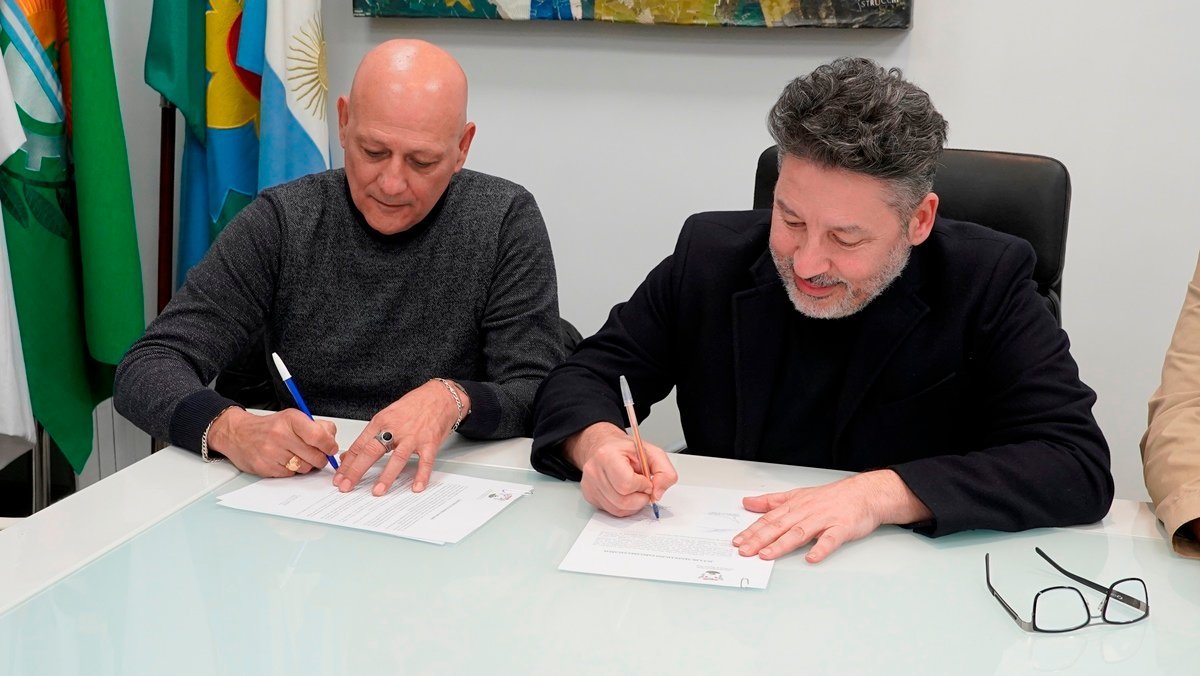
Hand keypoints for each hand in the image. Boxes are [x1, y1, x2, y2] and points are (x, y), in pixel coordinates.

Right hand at [207, 407, 337, 476]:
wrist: (239, 434)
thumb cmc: (271, 427)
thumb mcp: (294, 418)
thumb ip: (318, 427)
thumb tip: (332, 442)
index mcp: (291, 419)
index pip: (319, 436)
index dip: (329, 446)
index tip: (330, 448)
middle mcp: (280, 434)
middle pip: (315, 456)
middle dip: (319, 458)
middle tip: (314, 454)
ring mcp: (271, 452)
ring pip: (305, 468)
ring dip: (305, 465)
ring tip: (296, 455)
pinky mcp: (265, 467)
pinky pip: (290, 475)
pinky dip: (291, 470)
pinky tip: (284, 461)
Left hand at [333, 380, 469, 495]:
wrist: (440, 396)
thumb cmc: (414, 406)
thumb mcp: (387, 416)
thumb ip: (370, 436)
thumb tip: (350, 455)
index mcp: (381, 421)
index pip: (360, 445)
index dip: (347, 463)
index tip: (339, 477)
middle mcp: (395, 429)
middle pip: (372, 451)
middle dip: (356, 471)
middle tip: (346, 486)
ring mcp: (413, 436)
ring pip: (397, 458)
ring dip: (386, 476)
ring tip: (377, 491)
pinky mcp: (430, 442)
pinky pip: (425, 462)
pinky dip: (421, 476)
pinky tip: (416, 487)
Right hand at [565, 422, 677, 516]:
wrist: (606, 447)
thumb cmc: (627, 450)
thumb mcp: (652, 453)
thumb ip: (664, 472)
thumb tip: (658, 494)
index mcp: (607, 455)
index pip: (627, 483)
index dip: (642, 485)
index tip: (646, 480)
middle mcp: (594, 471)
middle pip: (622, 500)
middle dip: (640, 498)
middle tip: (643, 488)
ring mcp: (590, 485)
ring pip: (618, 509)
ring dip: (633, 504)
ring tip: (635, 490)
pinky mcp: (590, 496)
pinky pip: (612, 511)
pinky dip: (624, 507)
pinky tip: (626, 494)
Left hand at [732, 470, 931, 563]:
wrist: (864, 493)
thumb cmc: (831, 498)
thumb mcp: (798, 495)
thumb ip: (772, 501)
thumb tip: (748, 502)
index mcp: (794, 506)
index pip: (769, 519)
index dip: (752, 530)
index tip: (737, 541)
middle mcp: (806, 512)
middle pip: (779, 526)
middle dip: (760, 539)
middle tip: (744, 550)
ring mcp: (824, 520)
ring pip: (799, 532)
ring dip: (782, 544)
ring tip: (766, 555)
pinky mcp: (842, 528)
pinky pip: (830, 540)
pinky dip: (821, 549)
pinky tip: (811, 558)